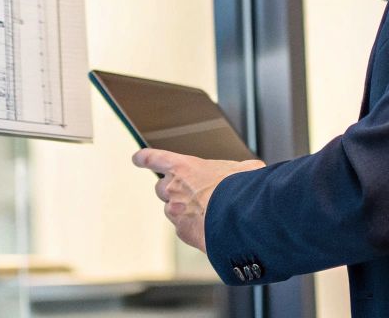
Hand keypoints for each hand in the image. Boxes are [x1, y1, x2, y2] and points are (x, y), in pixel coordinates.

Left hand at [133, 148, 264, 252]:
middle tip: (190, 192)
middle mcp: (174, 189)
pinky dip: (192, 227)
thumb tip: (251, 171)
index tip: (137, 158)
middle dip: (172, 190)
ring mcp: (176, 211)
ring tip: (205, 211)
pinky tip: (209, 226)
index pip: (155, 159)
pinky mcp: (183, 231)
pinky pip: (182, 228)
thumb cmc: (242, 188)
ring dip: (182, 209)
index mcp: (185, 167)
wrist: (241, 217)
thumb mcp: (244, 168)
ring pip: (171, 210)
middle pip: (161, 188)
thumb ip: (238, 168)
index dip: (145, 158)